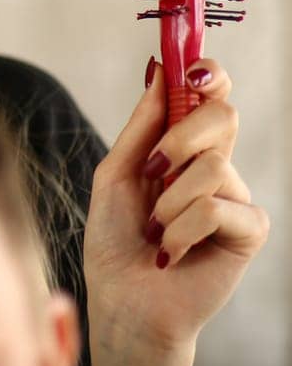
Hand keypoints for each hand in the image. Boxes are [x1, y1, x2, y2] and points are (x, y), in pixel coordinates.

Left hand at [83, 57, 269, 365]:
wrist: (123, 297)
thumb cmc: (116, 238)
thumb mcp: (117, 173)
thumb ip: (142, 126)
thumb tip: (160, 69)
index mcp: (182, 146)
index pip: (210, 96)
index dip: (208, 74)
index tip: (192, 69)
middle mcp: (214, 165)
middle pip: (222, 115)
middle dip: (181, 136)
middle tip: (152, 170)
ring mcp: (235, 197)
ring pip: (212, 166)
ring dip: (168, 202)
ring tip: (153, 230)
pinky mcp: (249, 231)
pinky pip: (218, 207)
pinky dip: (181, 230)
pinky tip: (170, 252)